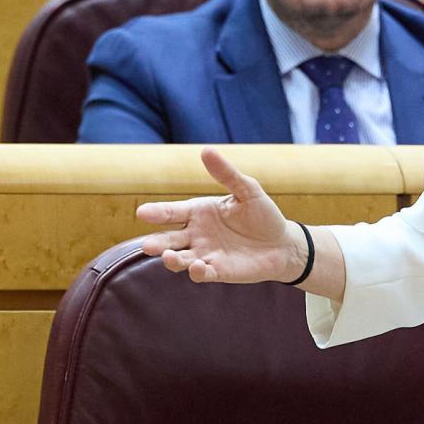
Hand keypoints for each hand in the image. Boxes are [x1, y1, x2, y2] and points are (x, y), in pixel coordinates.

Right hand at [135, 147, 302, 283]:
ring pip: (181, 259)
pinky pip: (202, 273)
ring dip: (173, 260)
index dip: (157, 212)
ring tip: (169, 257)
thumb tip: (206, 150)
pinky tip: (198, 267)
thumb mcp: (247, 190)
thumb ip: (227, 174)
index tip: (142, 212)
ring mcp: (205, 254)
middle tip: (148, 245)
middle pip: (169, 239)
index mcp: (198, 212)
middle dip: (157, 243)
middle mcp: (196, 234)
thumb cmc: (262, 214)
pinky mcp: (218, 271)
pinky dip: (197, 272)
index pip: (172, 212)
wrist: (282, 243)